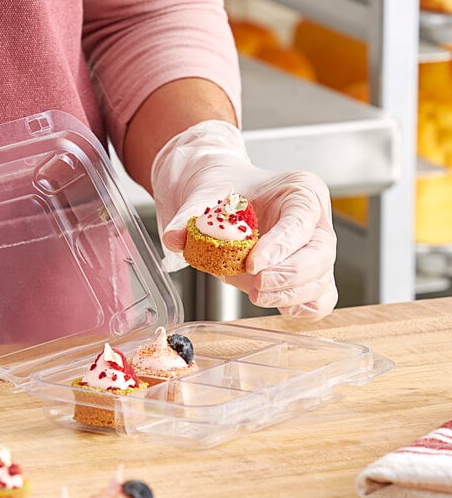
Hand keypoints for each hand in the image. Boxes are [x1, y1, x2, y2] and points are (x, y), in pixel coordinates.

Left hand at [151, 120, 337, 319]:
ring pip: (322, 281)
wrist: (225, 197)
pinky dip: (302, 307)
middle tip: (255, 286)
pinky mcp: (309, 275)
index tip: (252, 265)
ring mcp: (316, 249)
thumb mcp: (203, 194)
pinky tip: (276, 304)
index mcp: (300, 190)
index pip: (301, 221)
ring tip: (256, 294)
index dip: (280, 246)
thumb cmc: (225, 190)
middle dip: (288, 276)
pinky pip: (320, 298)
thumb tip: (174, 238)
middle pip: (321, 255)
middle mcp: (316, 220)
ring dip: (289, 295)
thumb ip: (188, 215)